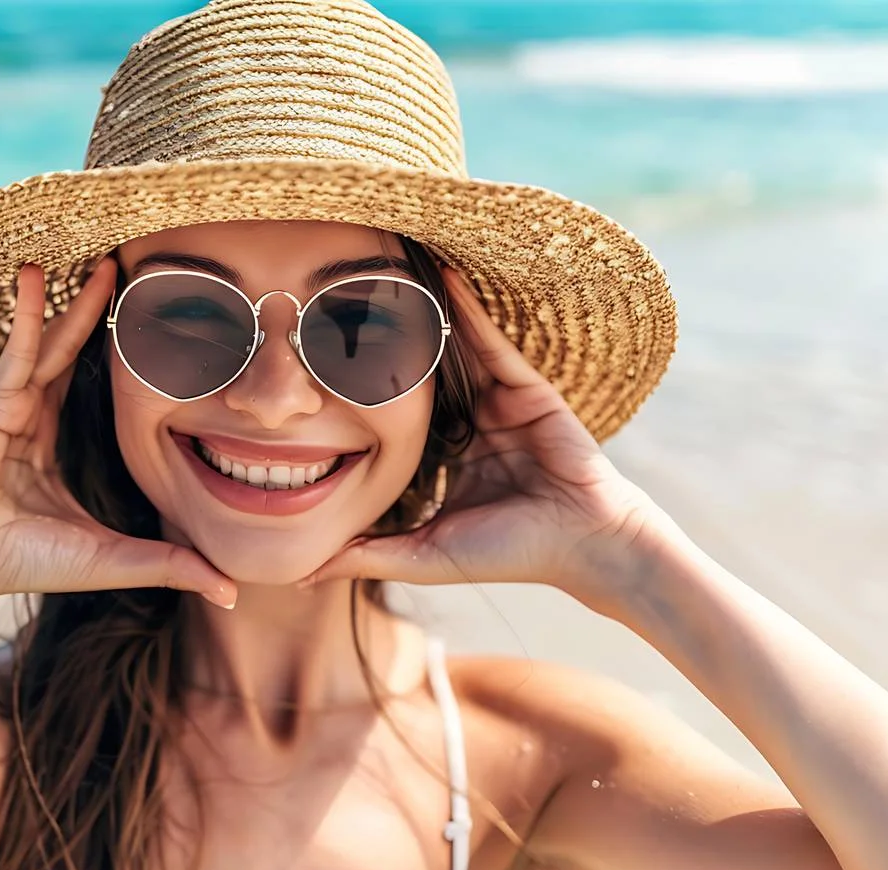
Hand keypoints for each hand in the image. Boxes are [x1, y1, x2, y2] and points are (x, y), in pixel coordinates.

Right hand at [0, 260, 236, 620]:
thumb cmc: (17, 561)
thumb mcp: (109, 560)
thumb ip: (167, 564)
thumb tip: (230, 589)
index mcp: (51, 445)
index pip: (94, 390)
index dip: (125, 362)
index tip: (162, 333)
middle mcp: (32, 416)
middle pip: (77, 355)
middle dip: (104, 317)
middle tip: (137, 274)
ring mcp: (12, 405)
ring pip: (54, 342)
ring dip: (78, 302)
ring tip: (105, 261)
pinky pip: (19, 346)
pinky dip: (31, 310)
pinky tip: (38, 273)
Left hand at [305, 265, 664, 618]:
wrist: (586, 545)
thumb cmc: (510, 555)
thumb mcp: (423, 556)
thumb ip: (367, 557)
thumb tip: (302, 574)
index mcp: (447, 458)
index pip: (395, 419)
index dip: (359, 397)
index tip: (312, 372)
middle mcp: (472, 423)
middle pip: (420, 377)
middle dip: (386, 346)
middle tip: (338, 308)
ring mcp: (499, 401)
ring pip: (451, 352)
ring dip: (420, 316)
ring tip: (379, 277)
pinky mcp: (525, 387)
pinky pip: (489, 342)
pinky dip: (466, 310)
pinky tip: (439, 278)